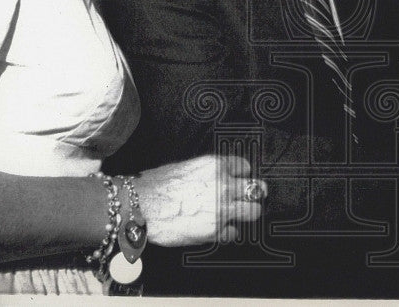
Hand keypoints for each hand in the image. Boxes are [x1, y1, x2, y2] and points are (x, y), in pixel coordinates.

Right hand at [134, 155, 263, 245]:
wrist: (140, 206)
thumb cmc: (155, 186)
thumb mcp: (186, 168)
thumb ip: (207, 173)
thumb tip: (216, 179)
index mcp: (215, 166)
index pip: (245, 167)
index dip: (242, 175)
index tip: (240, 180)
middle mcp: (223, 185)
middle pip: (257, 189)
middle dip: (254, 194)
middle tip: (249, 198)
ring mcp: (222, 209)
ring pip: (254, 212)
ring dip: (246, 214)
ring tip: (238, 216)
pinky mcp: (215, 230)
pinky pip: (233, 233)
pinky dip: (227, 233)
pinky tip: (218, 230)